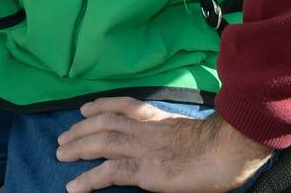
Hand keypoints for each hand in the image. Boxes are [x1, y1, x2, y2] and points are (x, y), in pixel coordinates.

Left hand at [56, 97, 273, 192]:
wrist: (230, 150)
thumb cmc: (223, 147)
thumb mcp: (193, 134)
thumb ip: (174, 137)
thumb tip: (168, 147)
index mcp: (160, 119)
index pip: (124, 106)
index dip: (101, 105)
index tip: (85, 108)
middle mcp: (146, 129)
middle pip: (105, 122)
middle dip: (81, 128)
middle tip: (63, 137)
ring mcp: (144, 148)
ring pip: (101, 141)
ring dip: (77, 146)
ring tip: (60, 154)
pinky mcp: (145, 171)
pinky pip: (109, 173)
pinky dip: (88, 178)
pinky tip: (74, 186)